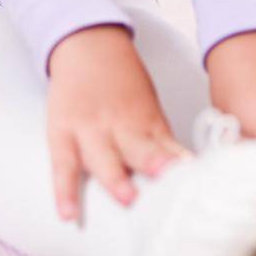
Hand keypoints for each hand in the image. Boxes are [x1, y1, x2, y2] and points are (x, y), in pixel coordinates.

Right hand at [45, 23, 194, 224]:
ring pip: (103, 158)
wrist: (86, 42)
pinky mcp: (62, 134)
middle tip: (167, 179)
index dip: (179, 161)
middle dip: (153, 165)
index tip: (193, 176)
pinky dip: (64, 191)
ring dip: (116, 178)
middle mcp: (119, 124)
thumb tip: (183, 170)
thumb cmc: (120, 79)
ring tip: (127, 197)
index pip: (166, 145)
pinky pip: (63, 167)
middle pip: (138, 149)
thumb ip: (160, 139)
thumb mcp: (148, 105)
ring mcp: (89, 129)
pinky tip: (68, 213)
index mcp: (146, 118)